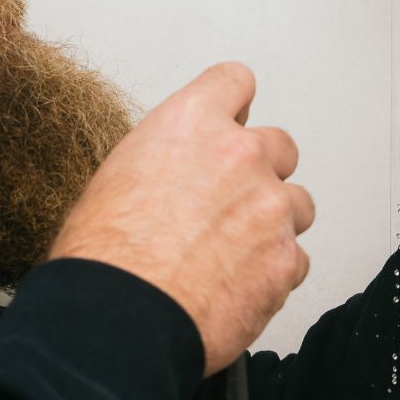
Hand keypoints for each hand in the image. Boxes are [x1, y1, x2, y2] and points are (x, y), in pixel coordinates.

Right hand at [47, 61, 312, 374]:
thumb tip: (178, 177)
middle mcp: (240, 155)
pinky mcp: (286, 260)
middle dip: (260, 172)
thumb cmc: (103, 256)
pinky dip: (273, 273)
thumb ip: (166, 161)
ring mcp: (271, 207)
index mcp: (191, 123)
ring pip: (297, 204)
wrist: (119, 316)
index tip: (234, 121)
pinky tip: (235, 288)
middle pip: (280, 145)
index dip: (233, 106)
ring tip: (232, 255)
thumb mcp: (116, 177)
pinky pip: (297, 260)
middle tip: (228, 205)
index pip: (235, 82)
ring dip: (273, 224)